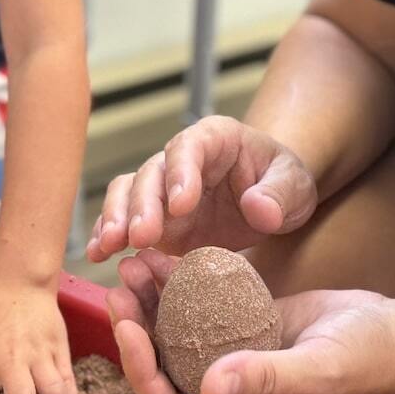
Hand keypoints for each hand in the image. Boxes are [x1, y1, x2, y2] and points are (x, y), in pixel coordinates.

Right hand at [86, 116, 318, 262]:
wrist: (272, 200)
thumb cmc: (282, 184)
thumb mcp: (297, 186)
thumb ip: (281, 193)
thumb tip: (259, 208)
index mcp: (216, 139)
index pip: (191, 146)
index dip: (182, 172)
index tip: (181, 205)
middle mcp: (181, 159)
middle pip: (152, 172)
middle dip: (143, 204)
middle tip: (142, 237)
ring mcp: (162, 188)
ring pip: (128, 192)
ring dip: (116, 218)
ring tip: (108, 247)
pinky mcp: (154, 217)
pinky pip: (123, 219)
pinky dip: (107, 234)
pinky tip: (98, 254)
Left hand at [104, 248, 394, 393]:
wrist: (393, 332)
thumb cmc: (363, 359)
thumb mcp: (315, 369)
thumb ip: (264, 378)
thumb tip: (210, 388)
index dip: (143, 372)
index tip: (129, 328)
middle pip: (164, 371)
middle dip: (137, 331)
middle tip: (119, 288)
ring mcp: (232, 366)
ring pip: (175, 339)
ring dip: (151, 305)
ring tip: (134, 265)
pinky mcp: (239, 333)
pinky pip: (196, 314)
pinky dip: (177, 289)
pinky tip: (163, 258)